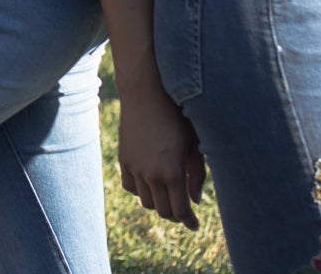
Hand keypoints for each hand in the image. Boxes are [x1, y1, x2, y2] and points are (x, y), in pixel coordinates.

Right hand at [116, 88, 205, 228]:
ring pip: (146, 202)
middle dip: (176, 215)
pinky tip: (150, 183)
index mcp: (173, 173)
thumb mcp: (194, 145)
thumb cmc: (177, 116)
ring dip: (159, 203)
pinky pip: (131, 187)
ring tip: (169, 196)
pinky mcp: (123, 160)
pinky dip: (141, 190)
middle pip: (163, 211)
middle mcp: (152, 175)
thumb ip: (196, 175)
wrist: (146, 94)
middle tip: (185, 213)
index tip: (195, 224)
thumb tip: (195, 200)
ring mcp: (135, 168)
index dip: (189, 222)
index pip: (181, 211)